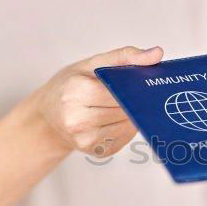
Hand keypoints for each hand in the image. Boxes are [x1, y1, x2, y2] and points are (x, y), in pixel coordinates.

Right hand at [37, 46, 162, 156]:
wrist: (48, 114)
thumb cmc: (72, 84)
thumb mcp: (93, 63)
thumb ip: (126, 56)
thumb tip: (157, 54)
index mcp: (74, 92)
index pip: (117, 91)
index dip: (133, 87)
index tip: (141, 81)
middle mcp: (76, 119)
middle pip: (123, 110)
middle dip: (134, 101)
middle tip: (138, 92)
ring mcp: (85, 139)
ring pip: (127, 125)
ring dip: (132, 115)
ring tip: (124, 104)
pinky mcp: (96, 151)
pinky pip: (124, 138)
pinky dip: (126, 127)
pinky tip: (117, 118)